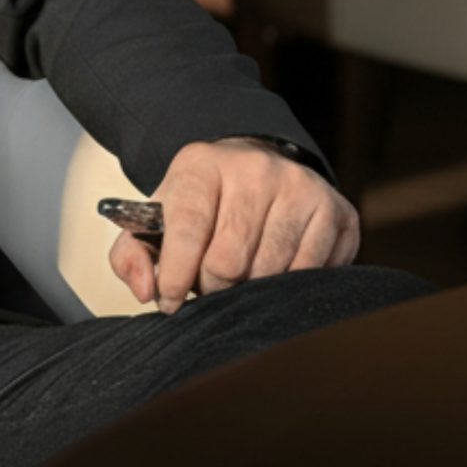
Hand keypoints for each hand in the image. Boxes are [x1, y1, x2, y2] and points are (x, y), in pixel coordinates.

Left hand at [108, 136, 358, 315]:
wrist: (255, 169)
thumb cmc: (200, 207)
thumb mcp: (155, 221)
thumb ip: (131, 256)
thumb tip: (147, 291)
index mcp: (200, 165)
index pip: (187, 229)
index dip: (176, 276)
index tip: (171, 300)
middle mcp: (254, 168)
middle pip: (229, 259)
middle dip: (214, 286)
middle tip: (212, 283)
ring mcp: (299, 185)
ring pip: (271, 270)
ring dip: (252, 289)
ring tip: (242, 275)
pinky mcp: (335, 208)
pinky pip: (312, 271)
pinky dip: (290, 284)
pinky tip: (277, 269)